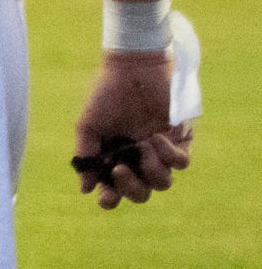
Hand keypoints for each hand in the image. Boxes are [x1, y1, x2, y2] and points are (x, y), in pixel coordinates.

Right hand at [72, 45, 195, 208]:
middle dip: (131, 188)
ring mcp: (160, 152)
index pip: (114, 190)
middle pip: (141, 193)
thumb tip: (85, 188)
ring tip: (142, 145)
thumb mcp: (88, 125)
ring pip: (163, 183)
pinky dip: (169, 155)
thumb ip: (86, 155)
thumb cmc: (106, 95)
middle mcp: (138, 160)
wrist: (132, 70)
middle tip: (121, 170)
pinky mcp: (180, 140)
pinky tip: (157, 136)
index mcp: (114, 158)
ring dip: (152, 169)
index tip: (106, 197)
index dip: (111, 198)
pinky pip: (181, 163)